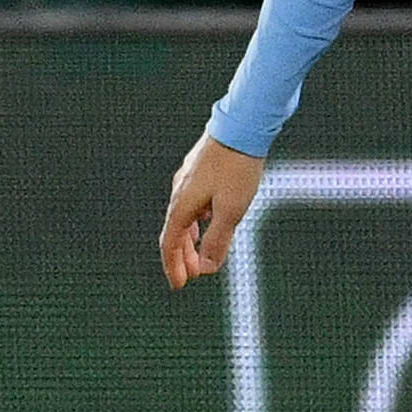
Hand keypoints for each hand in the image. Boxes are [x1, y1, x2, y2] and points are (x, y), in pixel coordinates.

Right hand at [159, 134, 267, 289]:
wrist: (242, 126)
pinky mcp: (201, 172)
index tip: (179, 285)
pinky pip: (194, 205)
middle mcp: (179, 193)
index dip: (173, 266)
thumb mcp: (232, 210)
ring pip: (185, 218)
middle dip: (182, 257)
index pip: (170, 243)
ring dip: (191, 241)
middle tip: (192, 277)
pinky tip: (209, 223)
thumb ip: (218, 240)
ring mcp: (189, 181)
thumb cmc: (237, 167)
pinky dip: (198, 222)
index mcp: (181, 204)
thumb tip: (208, 269)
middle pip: (175, 233)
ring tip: (200, 257)